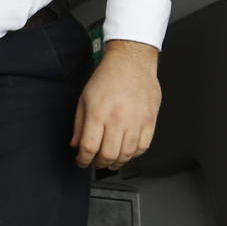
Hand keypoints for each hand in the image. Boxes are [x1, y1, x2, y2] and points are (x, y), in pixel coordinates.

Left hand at [71, 39, 160, 169]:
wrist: (131, 62)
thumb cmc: (107, 77)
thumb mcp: (84, 99)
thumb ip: (79, 124)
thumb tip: (76, 144)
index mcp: (98, 114)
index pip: (89, 147)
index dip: (83, 159)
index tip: (82, 161)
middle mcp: (118, 119)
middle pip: (108, 154)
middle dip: (99, 163)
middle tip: (95, 162)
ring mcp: (136, 121)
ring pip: (127, 154)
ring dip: (117, 162)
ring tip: (110, 160)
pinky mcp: (150, 120)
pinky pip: (143, 146)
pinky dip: (133, 154)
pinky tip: (126, 152)